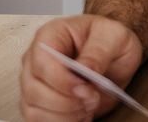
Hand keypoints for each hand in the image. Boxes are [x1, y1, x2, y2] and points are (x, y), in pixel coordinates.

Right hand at [20, 15, 142, 120]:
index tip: (85, 88)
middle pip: (34, 89)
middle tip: (92, 99)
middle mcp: (35, 59)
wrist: (115, 56)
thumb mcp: (115, 37)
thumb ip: (98, 52)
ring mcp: (33, 82)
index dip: (62, 80)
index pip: (43, 61)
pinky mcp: (37, 102)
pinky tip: (81, 115)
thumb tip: (83, 70)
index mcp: (51, 35)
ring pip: (33, 109)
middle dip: (66, 101)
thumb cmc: (111, 40)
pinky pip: (37, 120)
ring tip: (89, 106)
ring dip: (64, 114)